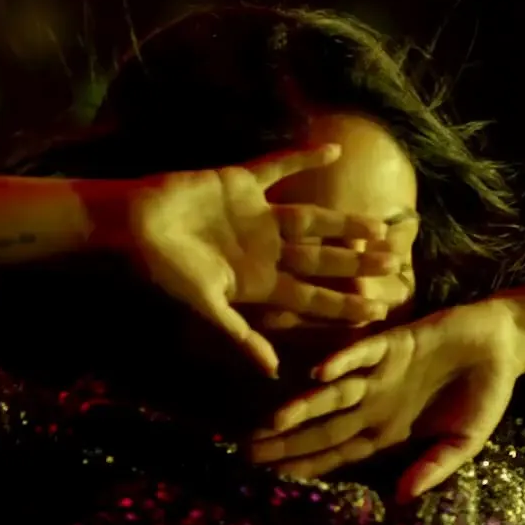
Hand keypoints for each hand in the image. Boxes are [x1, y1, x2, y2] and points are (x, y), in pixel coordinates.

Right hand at [118, 144, 399, 375]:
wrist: (130, 224)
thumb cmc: (162, 269)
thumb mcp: (204, 305)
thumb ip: (239, 334)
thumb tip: (272, 372)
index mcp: (258, 282)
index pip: (311, 297)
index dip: (343, 304)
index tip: (378, 310)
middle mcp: (264, 251)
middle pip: (320, 260)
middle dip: (356, 265)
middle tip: (394, 266)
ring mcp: (256, 217)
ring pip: (311, 220)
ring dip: (342, 222)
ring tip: (378, 225)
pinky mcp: (241, 183)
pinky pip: (278, 169)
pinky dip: (303, 159)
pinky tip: (335, 152)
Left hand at [247, 302, 523, 501]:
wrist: (502, 344)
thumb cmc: (484, 396)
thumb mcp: (465, 442)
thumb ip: (435, 467)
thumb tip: (403, 499)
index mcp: (389, 430)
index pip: (340, 453)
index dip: (309, 466)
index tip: (276, 479)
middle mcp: (375, 403)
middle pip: (324, 427)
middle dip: (288, 441)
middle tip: (248, 454)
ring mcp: (381, 373)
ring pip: (333, 393)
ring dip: (304, 407)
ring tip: (272, 422)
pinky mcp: (392, 343)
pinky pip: (362, 353)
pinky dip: (342, 362)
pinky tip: (317, 373)